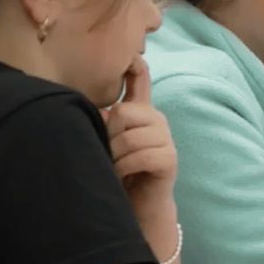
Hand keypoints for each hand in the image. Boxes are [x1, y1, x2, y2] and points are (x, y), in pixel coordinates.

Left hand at [104, 57, 177, 224]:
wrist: (136, 207)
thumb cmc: (116, 173)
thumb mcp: (106, 142)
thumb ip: (102, 121)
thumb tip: (94, 109)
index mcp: (140, 112)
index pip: (141, 80)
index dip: (135, 66)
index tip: (130, 55)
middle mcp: (156, 120)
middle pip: (124, 112)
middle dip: (109, 135)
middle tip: (106, 153)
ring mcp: (165, 138)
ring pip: (130, 137)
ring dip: (114, 156)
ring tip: (112, 168)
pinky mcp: (169, 159)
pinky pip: (141, 155)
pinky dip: (125, 167)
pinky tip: (122, 175)